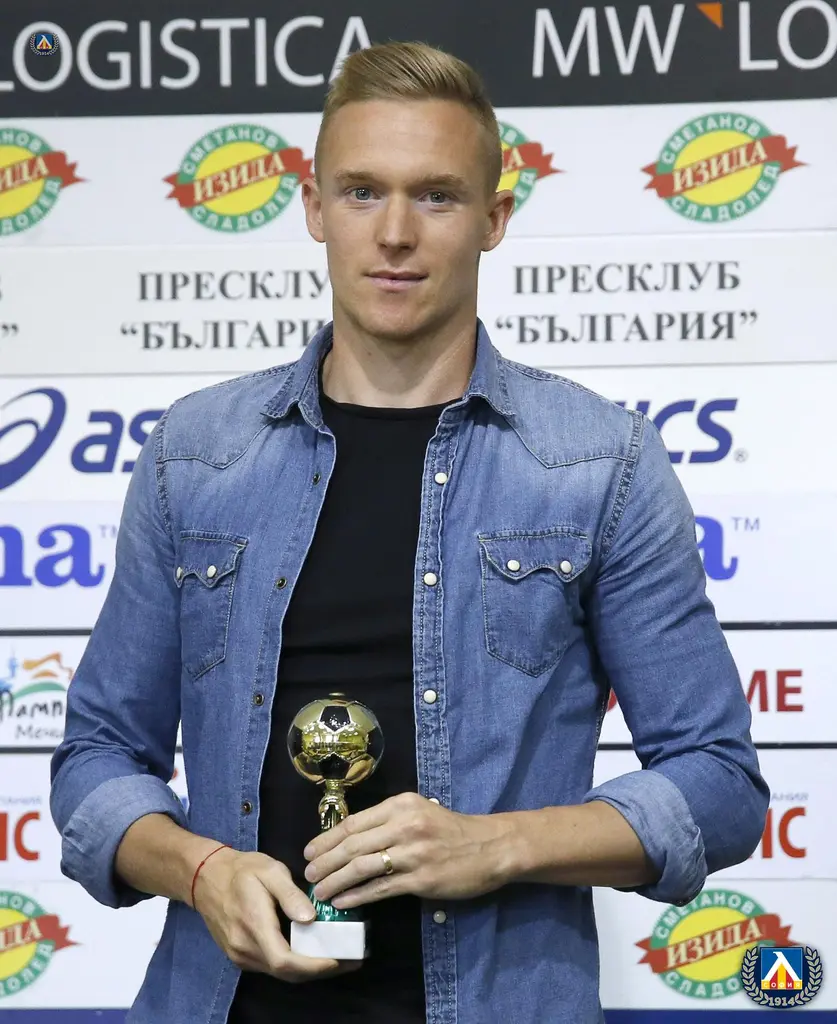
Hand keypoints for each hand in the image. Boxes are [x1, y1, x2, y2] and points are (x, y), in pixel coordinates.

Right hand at [192, 846, 361, 981]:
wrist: (206, 877)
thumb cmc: (242, 870)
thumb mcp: (269, 871)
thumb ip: (290, 895)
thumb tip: (310, 918)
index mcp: (254, 926)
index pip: (285, 960)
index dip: (314, 965)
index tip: (340, 959)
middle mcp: (245, 949)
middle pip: (286, 973)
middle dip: (320, 971)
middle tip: (350, 960)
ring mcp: (240, 956)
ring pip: (279, 973)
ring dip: (309, 969)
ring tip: (337, 956)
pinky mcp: (240, 956)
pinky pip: (271, 967)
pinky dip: (294, 965)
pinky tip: (311, 952)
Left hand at [303, 792, 516, 910]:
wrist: (490, 847)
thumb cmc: (452, 830)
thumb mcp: (419, 812)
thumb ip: (388, 821)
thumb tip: (350, 839)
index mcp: (400, 805)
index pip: (353, 822)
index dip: (326, 838)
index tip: (309, 851)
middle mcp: (404, 825)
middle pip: (352, 844)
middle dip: (325, 861)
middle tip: (308, 875)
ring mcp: (412, 852)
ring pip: (361, 867)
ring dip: (336, 881)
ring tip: (321, 892)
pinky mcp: (421, 879)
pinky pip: (380, 888)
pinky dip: (358, 896)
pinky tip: (344, 902)